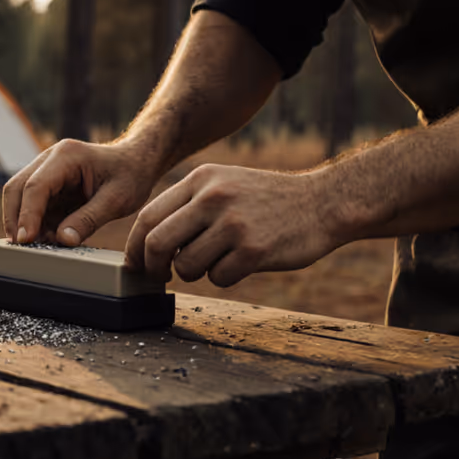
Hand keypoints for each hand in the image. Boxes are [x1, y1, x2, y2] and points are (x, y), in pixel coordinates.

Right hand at [2, 139, 160, 245]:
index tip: (25, 240)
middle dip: (14, 219)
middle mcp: (51, 160)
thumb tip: (62, 240)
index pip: (35, 186)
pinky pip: (34, 206)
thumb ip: (88, 220)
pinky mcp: (51, 186)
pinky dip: (36, 224)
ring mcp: (48, 172)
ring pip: (20, 197)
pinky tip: (46, 240)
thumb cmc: (131, 175)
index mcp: (66, 156)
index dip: (27, 215)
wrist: (137, 162)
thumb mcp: (116, 200)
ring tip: (37, 247)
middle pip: (17, 188)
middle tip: (21, 247)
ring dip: (23, 223)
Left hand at [124, 164, 340, 286]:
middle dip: (153, 267)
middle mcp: (214, 198)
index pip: (147, 216)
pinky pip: (218, 278)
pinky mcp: (254, 250)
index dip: (135, 247)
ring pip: (187, 266)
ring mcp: (234, 224)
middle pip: (157, 243)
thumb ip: (188, 204)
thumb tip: (147, 242)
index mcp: (201, 179)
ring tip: (216, 260)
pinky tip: (242, 263)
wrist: (323, 202)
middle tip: (160, 276)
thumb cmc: (266, 200)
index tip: (136, 263)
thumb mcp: (224, 183)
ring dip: (195, 273)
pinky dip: (224, 277)